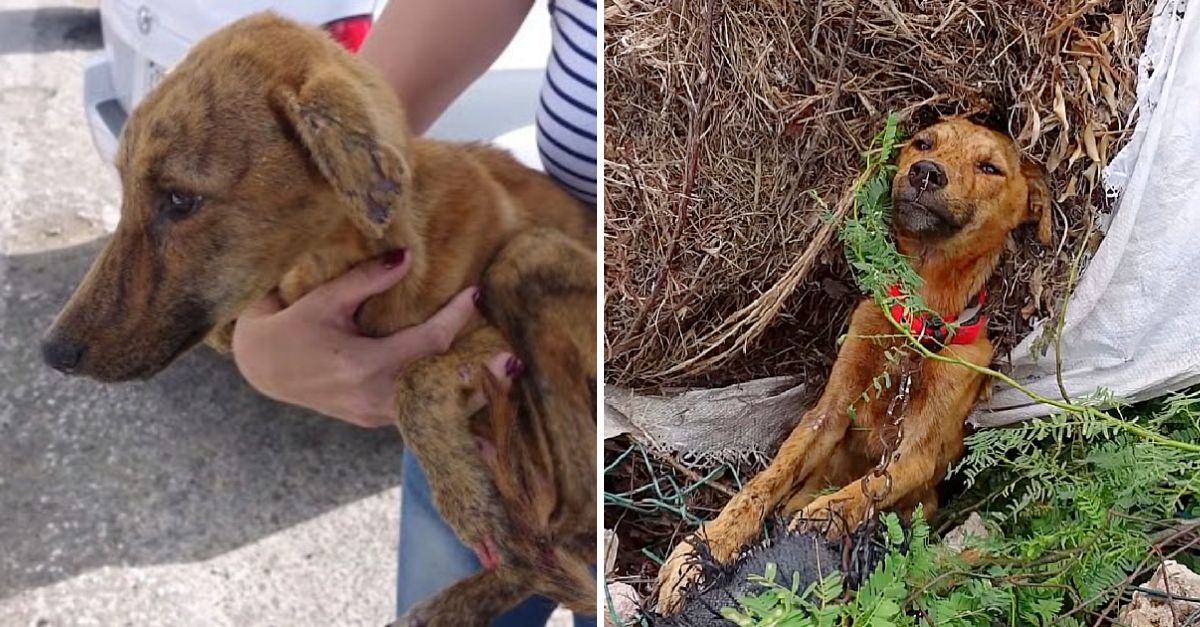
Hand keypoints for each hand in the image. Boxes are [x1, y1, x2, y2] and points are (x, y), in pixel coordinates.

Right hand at [231, 250, 512, 426]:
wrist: (263, 367)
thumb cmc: (293, 326)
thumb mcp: (325, 299)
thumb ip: (366, 279)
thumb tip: (407, 256)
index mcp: (363, 365)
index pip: (424, 344)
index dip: (454, 320)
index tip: (475, 296)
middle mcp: (373, 397)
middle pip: (439, 388)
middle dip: (479, 375)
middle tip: (515, 361)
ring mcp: (375, 415)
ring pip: (434, 411)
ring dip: (471, 400)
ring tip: (507, 388)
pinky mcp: (375, 420)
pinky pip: (421, 419)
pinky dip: (450, 416)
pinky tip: (482, 417)